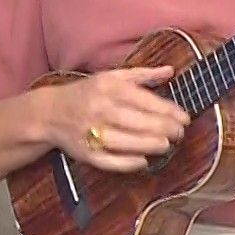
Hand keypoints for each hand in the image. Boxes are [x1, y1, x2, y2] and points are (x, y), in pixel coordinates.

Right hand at [44, 66, 191, 173]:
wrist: (50, 112)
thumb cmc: (86, 93)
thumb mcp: (111, 76)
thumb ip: (142, 74)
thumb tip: (170, 71)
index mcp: (108, 87)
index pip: (147, 101)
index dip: (170, 112)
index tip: (184, 119)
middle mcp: (100, 108)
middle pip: (141, 123)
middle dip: (166, 130)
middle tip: (179, 133)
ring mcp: (91, 132)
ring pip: (128, 143)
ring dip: (152, 145)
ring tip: (165, 145)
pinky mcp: (85, 152)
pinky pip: (111, 161)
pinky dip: (129, 163)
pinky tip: (143, 160)